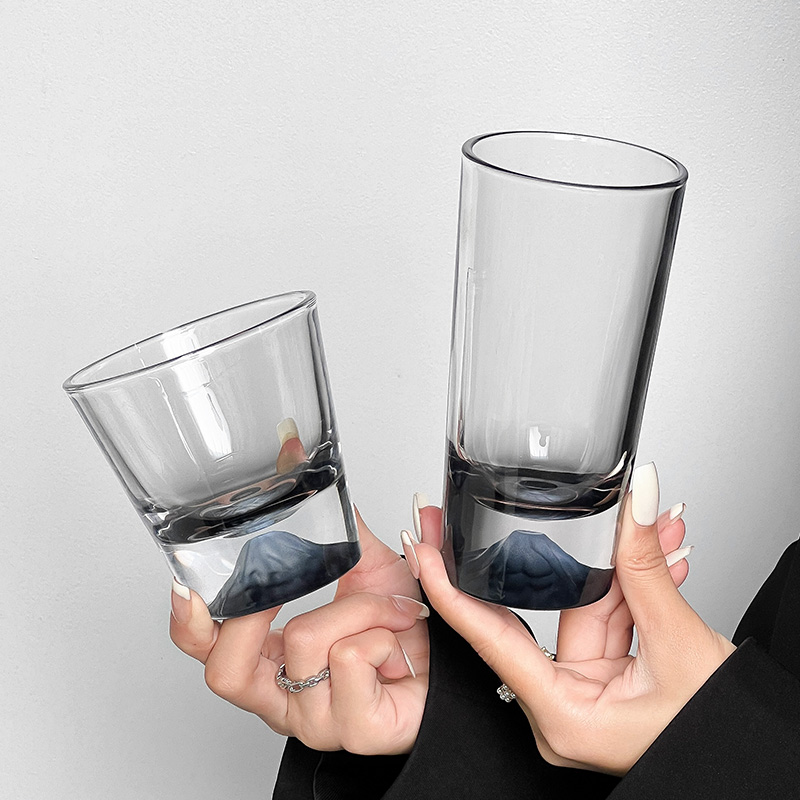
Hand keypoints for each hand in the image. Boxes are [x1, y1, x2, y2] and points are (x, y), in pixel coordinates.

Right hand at [169, 509, 429, 754]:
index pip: (209, 655)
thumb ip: (331, 520)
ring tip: (390, 610)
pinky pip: (349, 656)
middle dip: (264, 612)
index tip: (186, 585)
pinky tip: (395, 639)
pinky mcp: (354, 730)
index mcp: (274, 664)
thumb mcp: (362, 565)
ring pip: (304, 638)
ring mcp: (317, 721)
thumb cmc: (405, 627)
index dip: (190, 625)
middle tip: (294, 584)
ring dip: (360, 606)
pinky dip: (381, 629)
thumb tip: (300, 458)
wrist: (453, 662)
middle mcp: (285, 699)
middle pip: (227, 668)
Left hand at [412, 464, 735, 774]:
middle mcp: (564, 707)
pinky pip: (611, 619)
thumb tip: (635, 503)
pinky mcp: (608, 679)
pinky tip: (658, 551)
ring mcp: (586, 692)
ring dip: (621, 566)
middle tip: (518, 503)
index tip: (422, 550)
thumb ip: (647, 569)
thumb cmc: (715, 739)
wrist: (751, 759)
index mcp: (562, 717)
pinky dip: (635, 588)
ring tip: (648, 523)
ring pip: (588, 606)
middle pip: (550, 611)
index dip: (449, 590)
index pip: (491, 638)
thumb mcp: (680, 648)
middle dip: (559, 552)